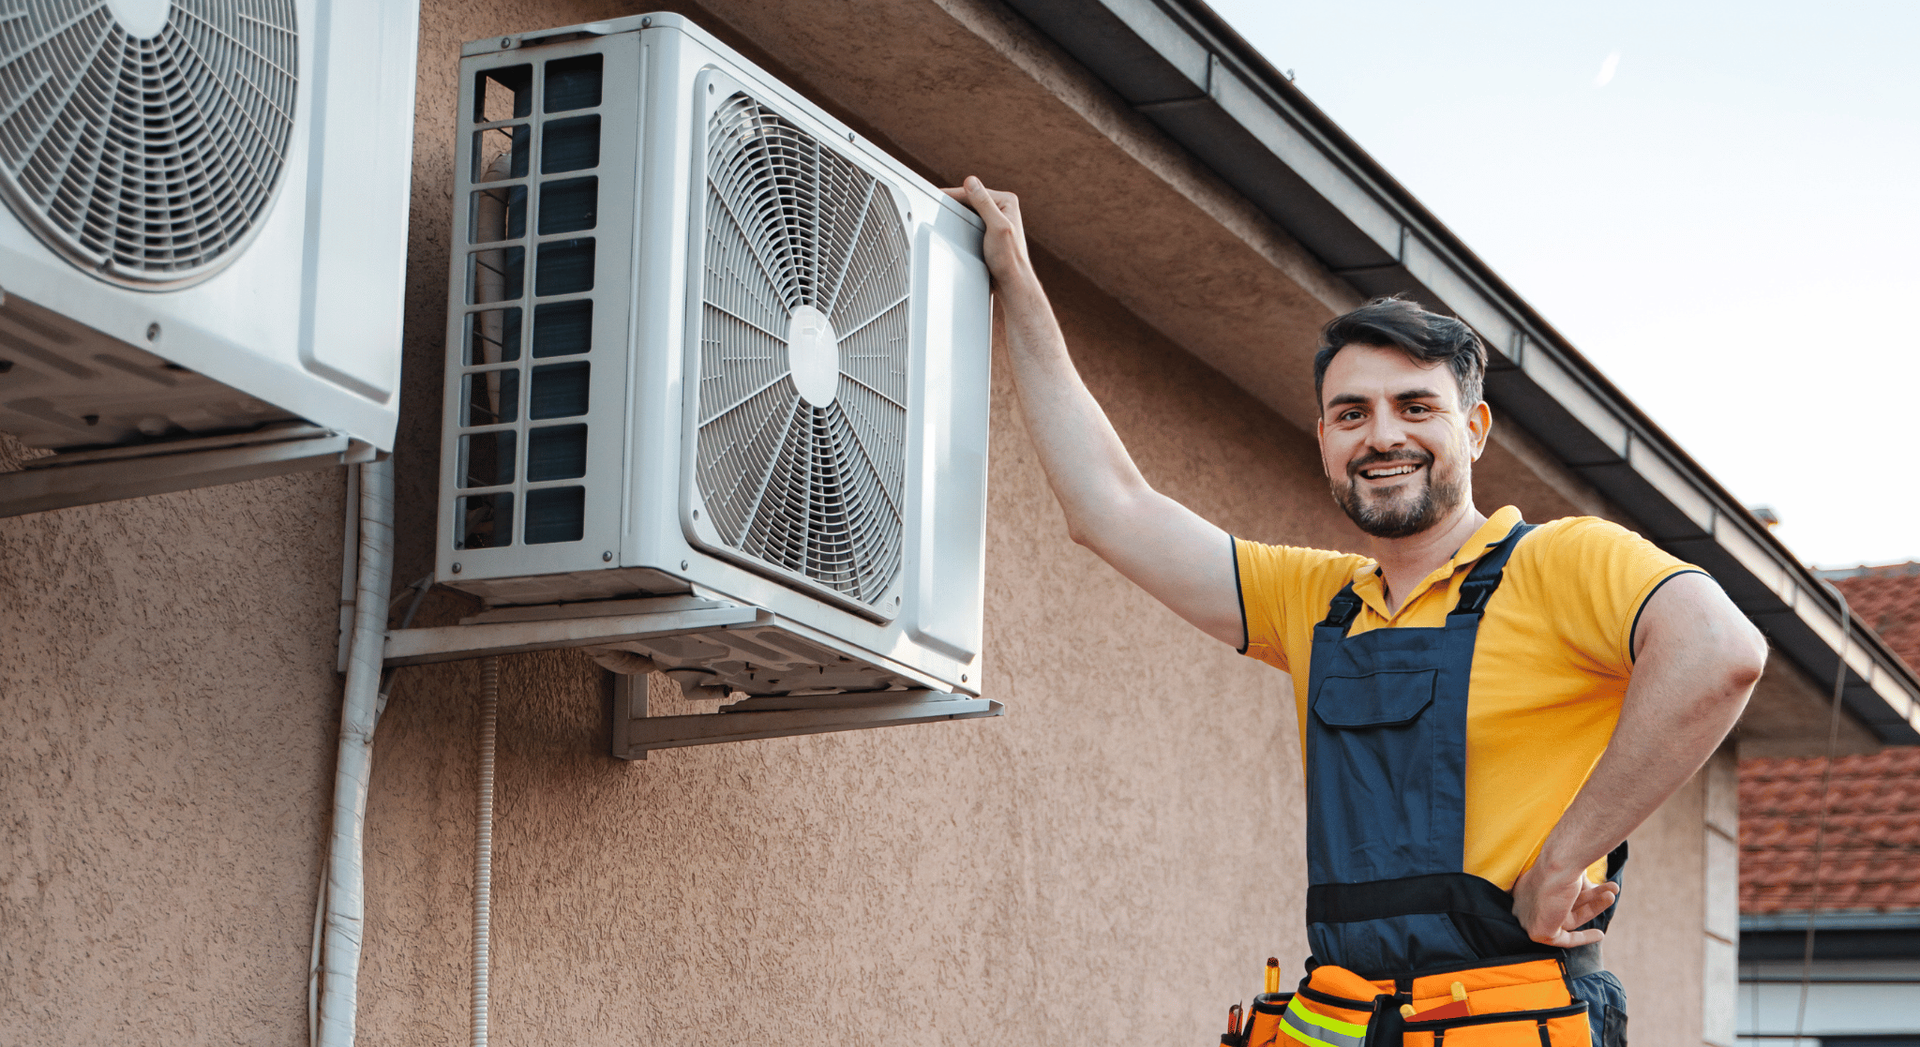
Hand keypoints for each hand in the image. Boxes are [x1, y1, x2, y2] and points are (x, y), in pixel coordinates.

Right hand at [941, 176, 1034, 294]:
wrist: (1011, 282)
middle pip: (971, 200)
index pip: (974, 192)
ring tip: (940, 213)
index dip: (954, 194)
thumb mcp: (996, 227)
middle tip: (934, 202)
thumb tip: (971, 182)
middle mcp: (1003, 208)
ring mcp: (996, 219)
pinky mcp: (989, 231)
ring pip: (969, 210)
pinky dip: (960, 222)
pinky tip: (951, 226)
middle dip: (954, 202)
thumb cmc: (1008, 259)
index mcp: (1007, 202)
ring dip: (956, 212)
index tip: (938, 194)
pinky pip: (970, 221)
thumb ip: (984, 203)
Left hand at [1510, 863, 1617, 948]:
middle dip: (1589, 898)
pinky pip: (1564, 939)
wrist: (1559, 863)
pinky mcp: (1537, 932)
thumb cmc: (1563, 862)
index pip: (1550, 896)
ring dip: (1592, 908)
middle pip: (1563, 906)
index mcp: (1527, 883)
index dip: (1575, 896)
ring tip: (1613, 894)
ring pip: (1567, 918)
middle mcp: (1525, 900)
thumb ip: (1575, 882)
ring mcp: (1529, 917)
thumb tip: (1587, 885)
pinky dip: (1583, 938)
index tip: (1593, 890)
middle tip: (1610, 890)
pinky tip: (1600, 935)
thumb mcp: (1570, 870)